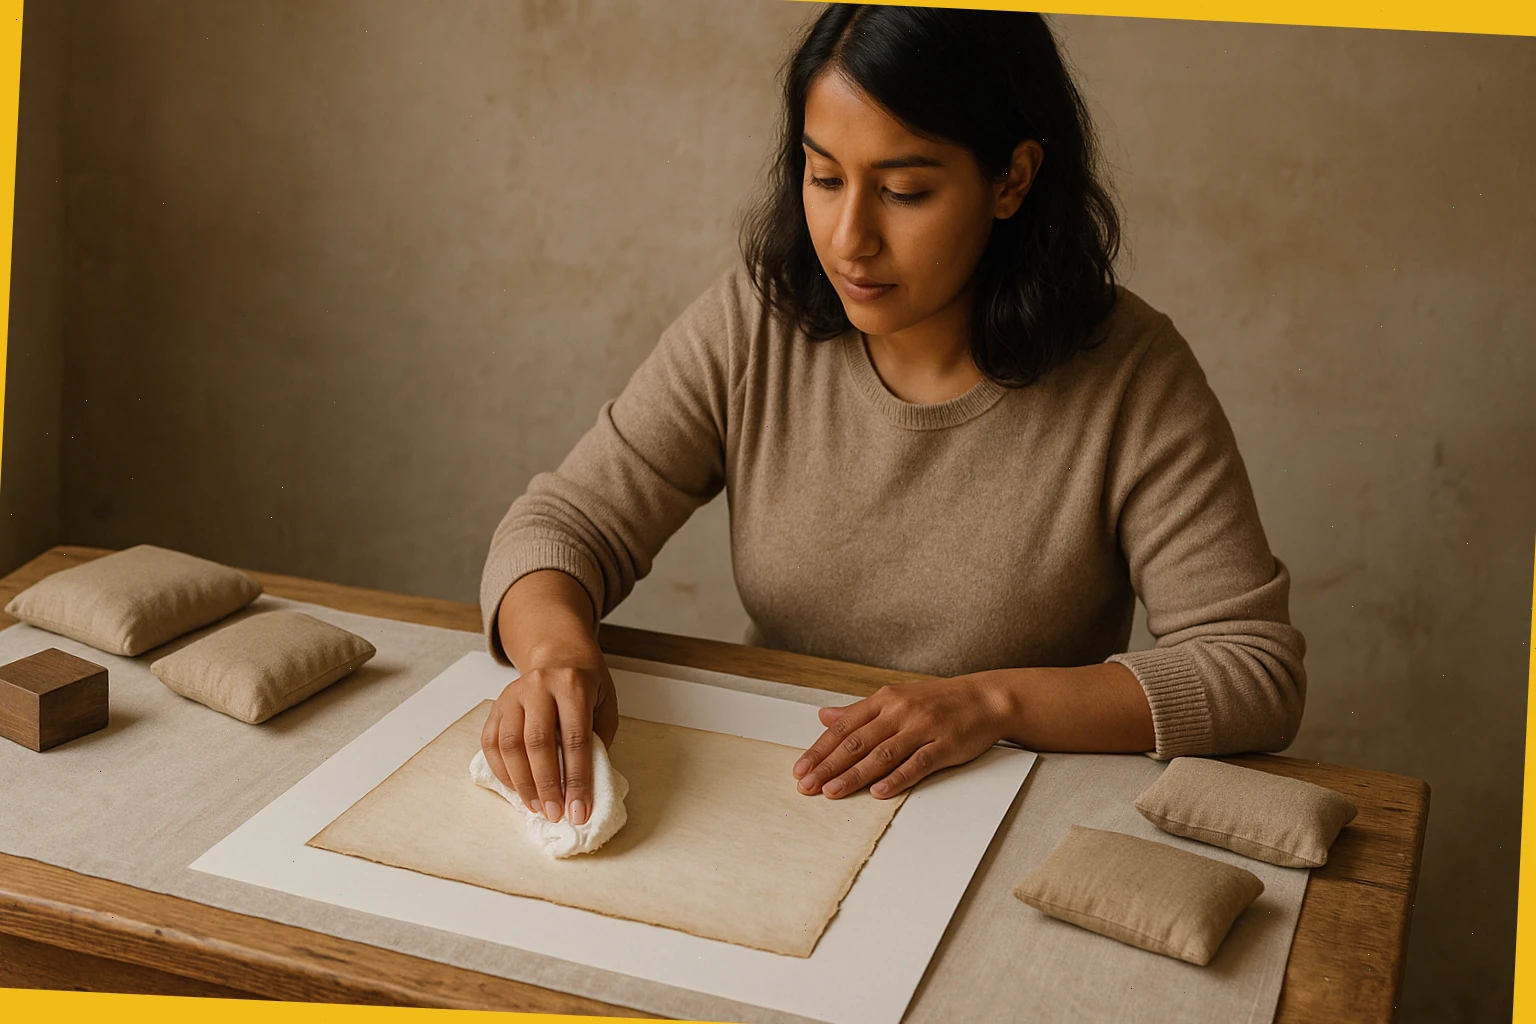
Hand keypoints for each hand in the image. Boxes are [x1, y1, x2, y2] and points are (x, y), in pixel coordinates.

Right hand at [480, 655, 618, 825]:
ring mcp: (513, 694)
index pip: (575, 739)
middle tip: (555, 814)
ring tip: (537, 807)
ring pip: (510, 744)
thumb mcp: (606, 705)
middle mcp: (539, 686)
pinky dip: (502, 771)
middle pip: (537, 743)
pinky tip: (516, 790)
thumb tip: (583, 785)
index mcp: (573, 685)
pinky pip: (491, 743)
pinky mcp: (497, 705)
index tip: (579, 810)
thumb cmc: (586, 685)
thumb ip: (598, 740)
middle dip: (546, 785)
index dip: (577, 780)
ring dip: (522, 783)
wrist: (559, 655)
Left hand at [791, 677, 1009, 799]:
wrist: (985, 698)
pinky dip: (897, 777)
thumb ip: (858, 711)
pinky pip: (917, 762)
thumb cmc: (938, 701)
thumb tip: (824, 716)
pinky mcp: (944, 744)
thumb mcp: (895, 698)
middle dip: (828, 766)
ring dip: (855, 775)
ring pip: (882, 754)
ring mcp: (922, 727)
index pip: (844, 727)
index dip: (820, 749)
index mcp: (883, 700)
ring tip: (832, 792)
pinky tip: (879, 791)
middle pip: (857, 742)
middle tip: (806, 786)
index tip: (800, 769)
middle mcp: (899, 711)